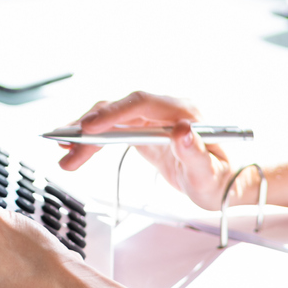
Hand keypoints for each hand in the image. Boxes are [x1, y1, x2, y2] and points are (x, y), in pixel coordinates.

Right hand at [56, 90, 240, 210]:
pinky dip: (93, 140)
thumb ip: (197, 155)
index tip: (89, 128)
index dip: (114, 113)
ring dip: (86, 135)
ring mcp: (152, 119)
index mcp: (184, 112)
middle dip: (91, 126)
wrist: (224, 183)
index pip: (142, 104)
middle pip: (120, 109)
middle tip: (66, 145)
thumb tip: (184, 133)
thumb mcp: (210, 175)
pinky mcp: (143, 131)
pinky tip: (75, 150)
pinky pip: (112, 130)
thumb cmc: (220, 180)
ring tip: (63, 153)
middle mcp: (166, 110)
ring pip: (112, 118)